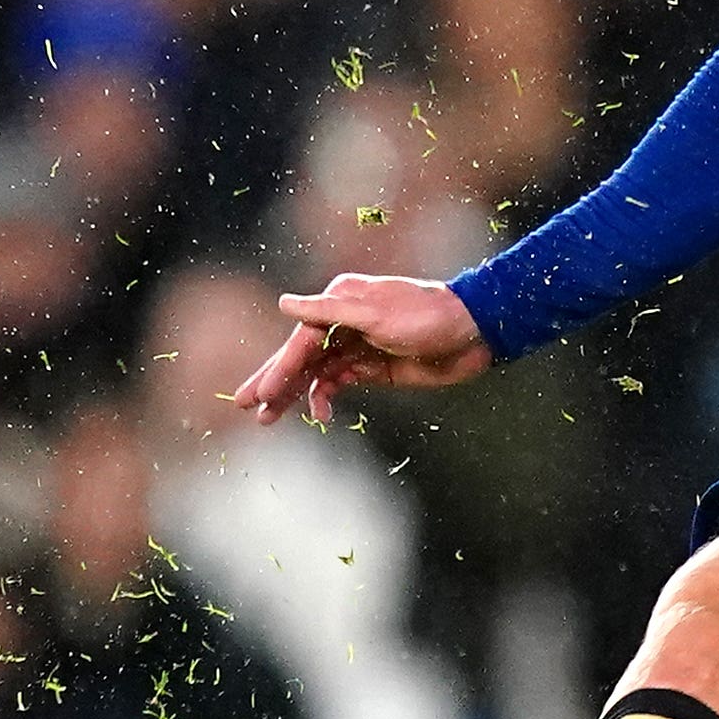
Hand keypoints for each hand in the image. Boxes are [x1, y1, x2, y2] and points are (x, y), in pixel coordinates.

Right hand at [228, 273, 493, 425]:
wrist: (473, 333)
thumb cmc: (427, 316)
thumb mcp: (377, 313)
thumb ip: (329, 310)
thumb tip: (284, 304)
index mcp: (339, 301)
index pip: (300, 340)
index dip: (277, 369)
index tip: (256, 394)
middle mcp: (342, 320)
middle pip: (300, 355)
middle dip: (273, 381)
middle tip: (244, 405)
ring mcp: (357, 344)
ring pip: (315, 372)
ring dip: (293, 394)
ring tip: (268, 418)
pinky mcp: (372, 366)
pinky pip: (338, 382)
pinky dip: (324, 397)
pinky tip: (319, 413)